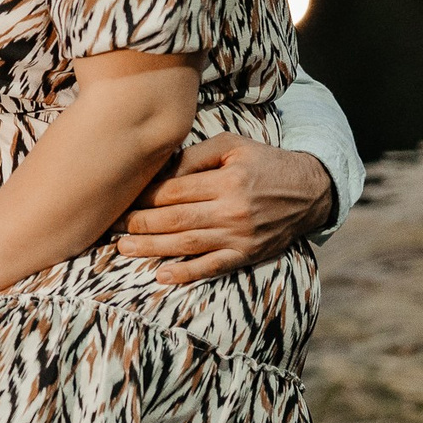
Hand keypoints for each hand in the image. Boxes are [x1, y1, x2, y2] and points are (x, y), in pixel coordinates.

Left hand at [115, 134, 335, 284]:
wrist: (308, 192)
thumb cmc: (263, 164)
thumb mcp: (232, 147)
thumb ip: (195, 157)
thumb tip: (160, 171)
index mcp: (228, 181)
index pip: (175, 191)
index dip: (146, 196)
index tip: (124, 198)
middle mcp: (233, 211)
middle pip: (176, 219)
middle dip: (140, 223)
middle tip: (113, 225)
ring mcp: (239, 237)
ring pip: (188, 244)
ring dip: (152, 248)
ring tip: (124, 248)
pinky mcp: (246, 255)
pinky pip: (212, 267)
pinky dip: (186, 273)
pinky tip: (162, 276)